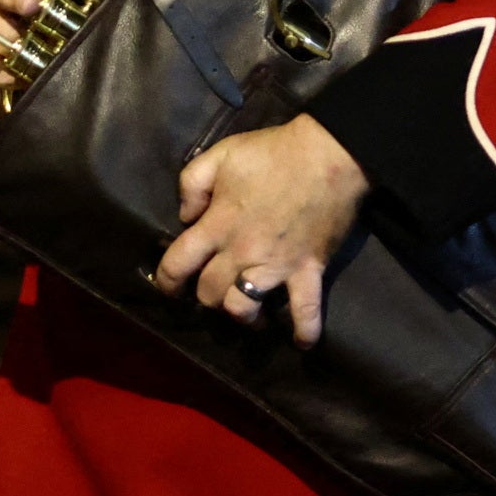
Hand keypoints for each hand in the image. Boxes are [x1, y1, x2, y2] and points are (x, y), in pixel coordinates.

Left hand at [160, 115, 369, 344]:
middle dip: (204, 296)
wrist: (329, 155)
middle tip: (210, 291)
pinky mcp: (308, 270)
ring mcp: (276, 266)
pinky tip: (302, 343)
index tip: (168, 286)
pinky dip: (305, 331)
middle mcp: (241, 252)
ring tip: (246, 312)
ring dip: (241, 315)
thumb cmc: (273, 152)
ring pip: (244, 309)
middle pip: (209, 293)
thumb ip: (192, 183)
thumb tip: (185, 216)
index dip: (166, 280)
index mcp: (217, 224)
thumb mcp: (221, 154)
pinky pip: (306, 310)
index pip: (178, 263)